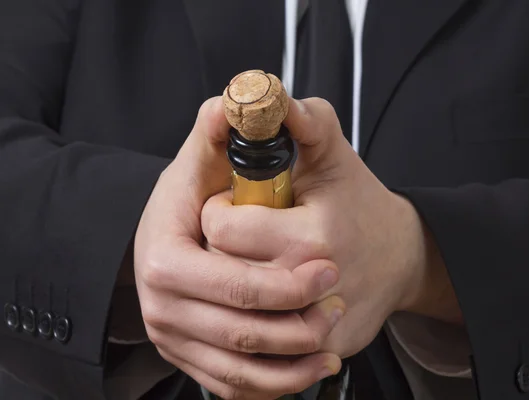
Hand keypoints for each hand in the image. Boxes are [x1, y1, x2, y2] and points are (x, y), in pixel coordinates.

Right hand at [134, 98, 345, 399]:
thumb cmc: (204, 199)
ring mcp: (175, 338)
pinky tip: (314, 364)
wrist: (183, 243)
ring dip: (296, 356)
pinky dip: (279, 384)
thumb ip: (221, 133)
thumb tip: (231, 103)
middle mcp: (162, 303)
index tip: (329, 268)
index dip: (286, 278)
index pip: (231, 277)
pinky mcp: (191, 361)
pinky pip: (237, 388)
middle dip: (299, 320)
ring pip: (242, 368)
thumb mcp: (208, 160)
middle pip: (240, 328)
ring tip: (333, 333)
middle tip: (338, 299)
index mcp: (165, 254)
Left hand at [202, 98, 460, 360]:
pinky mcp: (322, 352)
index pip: (222, 230)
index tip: (233, 204)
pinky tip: (271, 296)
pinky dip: (257, 322)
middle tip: (244, 234)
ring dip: (237, 286)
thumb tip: (264, 96)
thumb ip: (303, 119)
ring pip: (238, 314)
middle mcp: (313, 288)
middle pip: (223, 274)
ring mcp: (319, 327)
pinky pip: (265, 342)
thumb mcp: (334, 154)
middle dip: (223, 250)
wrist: (401, 257)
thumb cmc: (359, 203)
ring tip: (256, 263)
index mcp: (311, 236)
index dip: (219, 212)